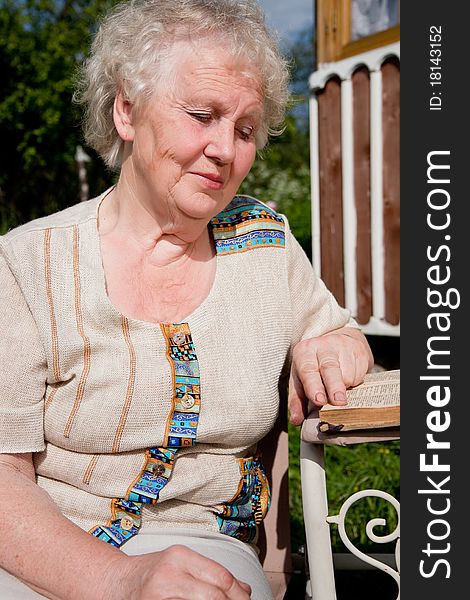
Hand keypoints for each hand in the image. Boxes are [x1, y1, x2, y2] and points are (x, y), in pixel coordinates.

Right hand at [109, 544, 251, 599]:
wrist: (113, 582)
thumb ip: (210, 574)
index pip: (221, 577)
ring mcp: (158, 594)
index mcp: (180, 556)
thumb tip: (244, 589)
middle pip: (214, 595)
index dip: (238, 595)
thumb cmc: (150, 574)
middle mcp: (169, 573)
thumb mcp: (181, 564)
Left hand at [288, 327, 372, 425]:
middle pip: (330, 367)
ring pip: (347, 373)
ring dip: (345, 388)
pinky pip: (360, 372)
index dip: (313, 386)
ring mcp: (342, 345)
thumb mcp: (300, 380)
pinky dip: (355, 382)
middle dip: (334, 386)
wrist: (336, 343)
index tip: (319, 401)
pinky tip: (349, 378)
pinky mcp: (359, 349)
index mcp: (304, 352)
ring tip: (338, 387)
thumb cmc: (314, 367)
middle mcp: (322, 346)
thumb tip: (296, 421)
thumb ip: (297, 401)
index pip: (308, 369)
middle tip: (338, 402)